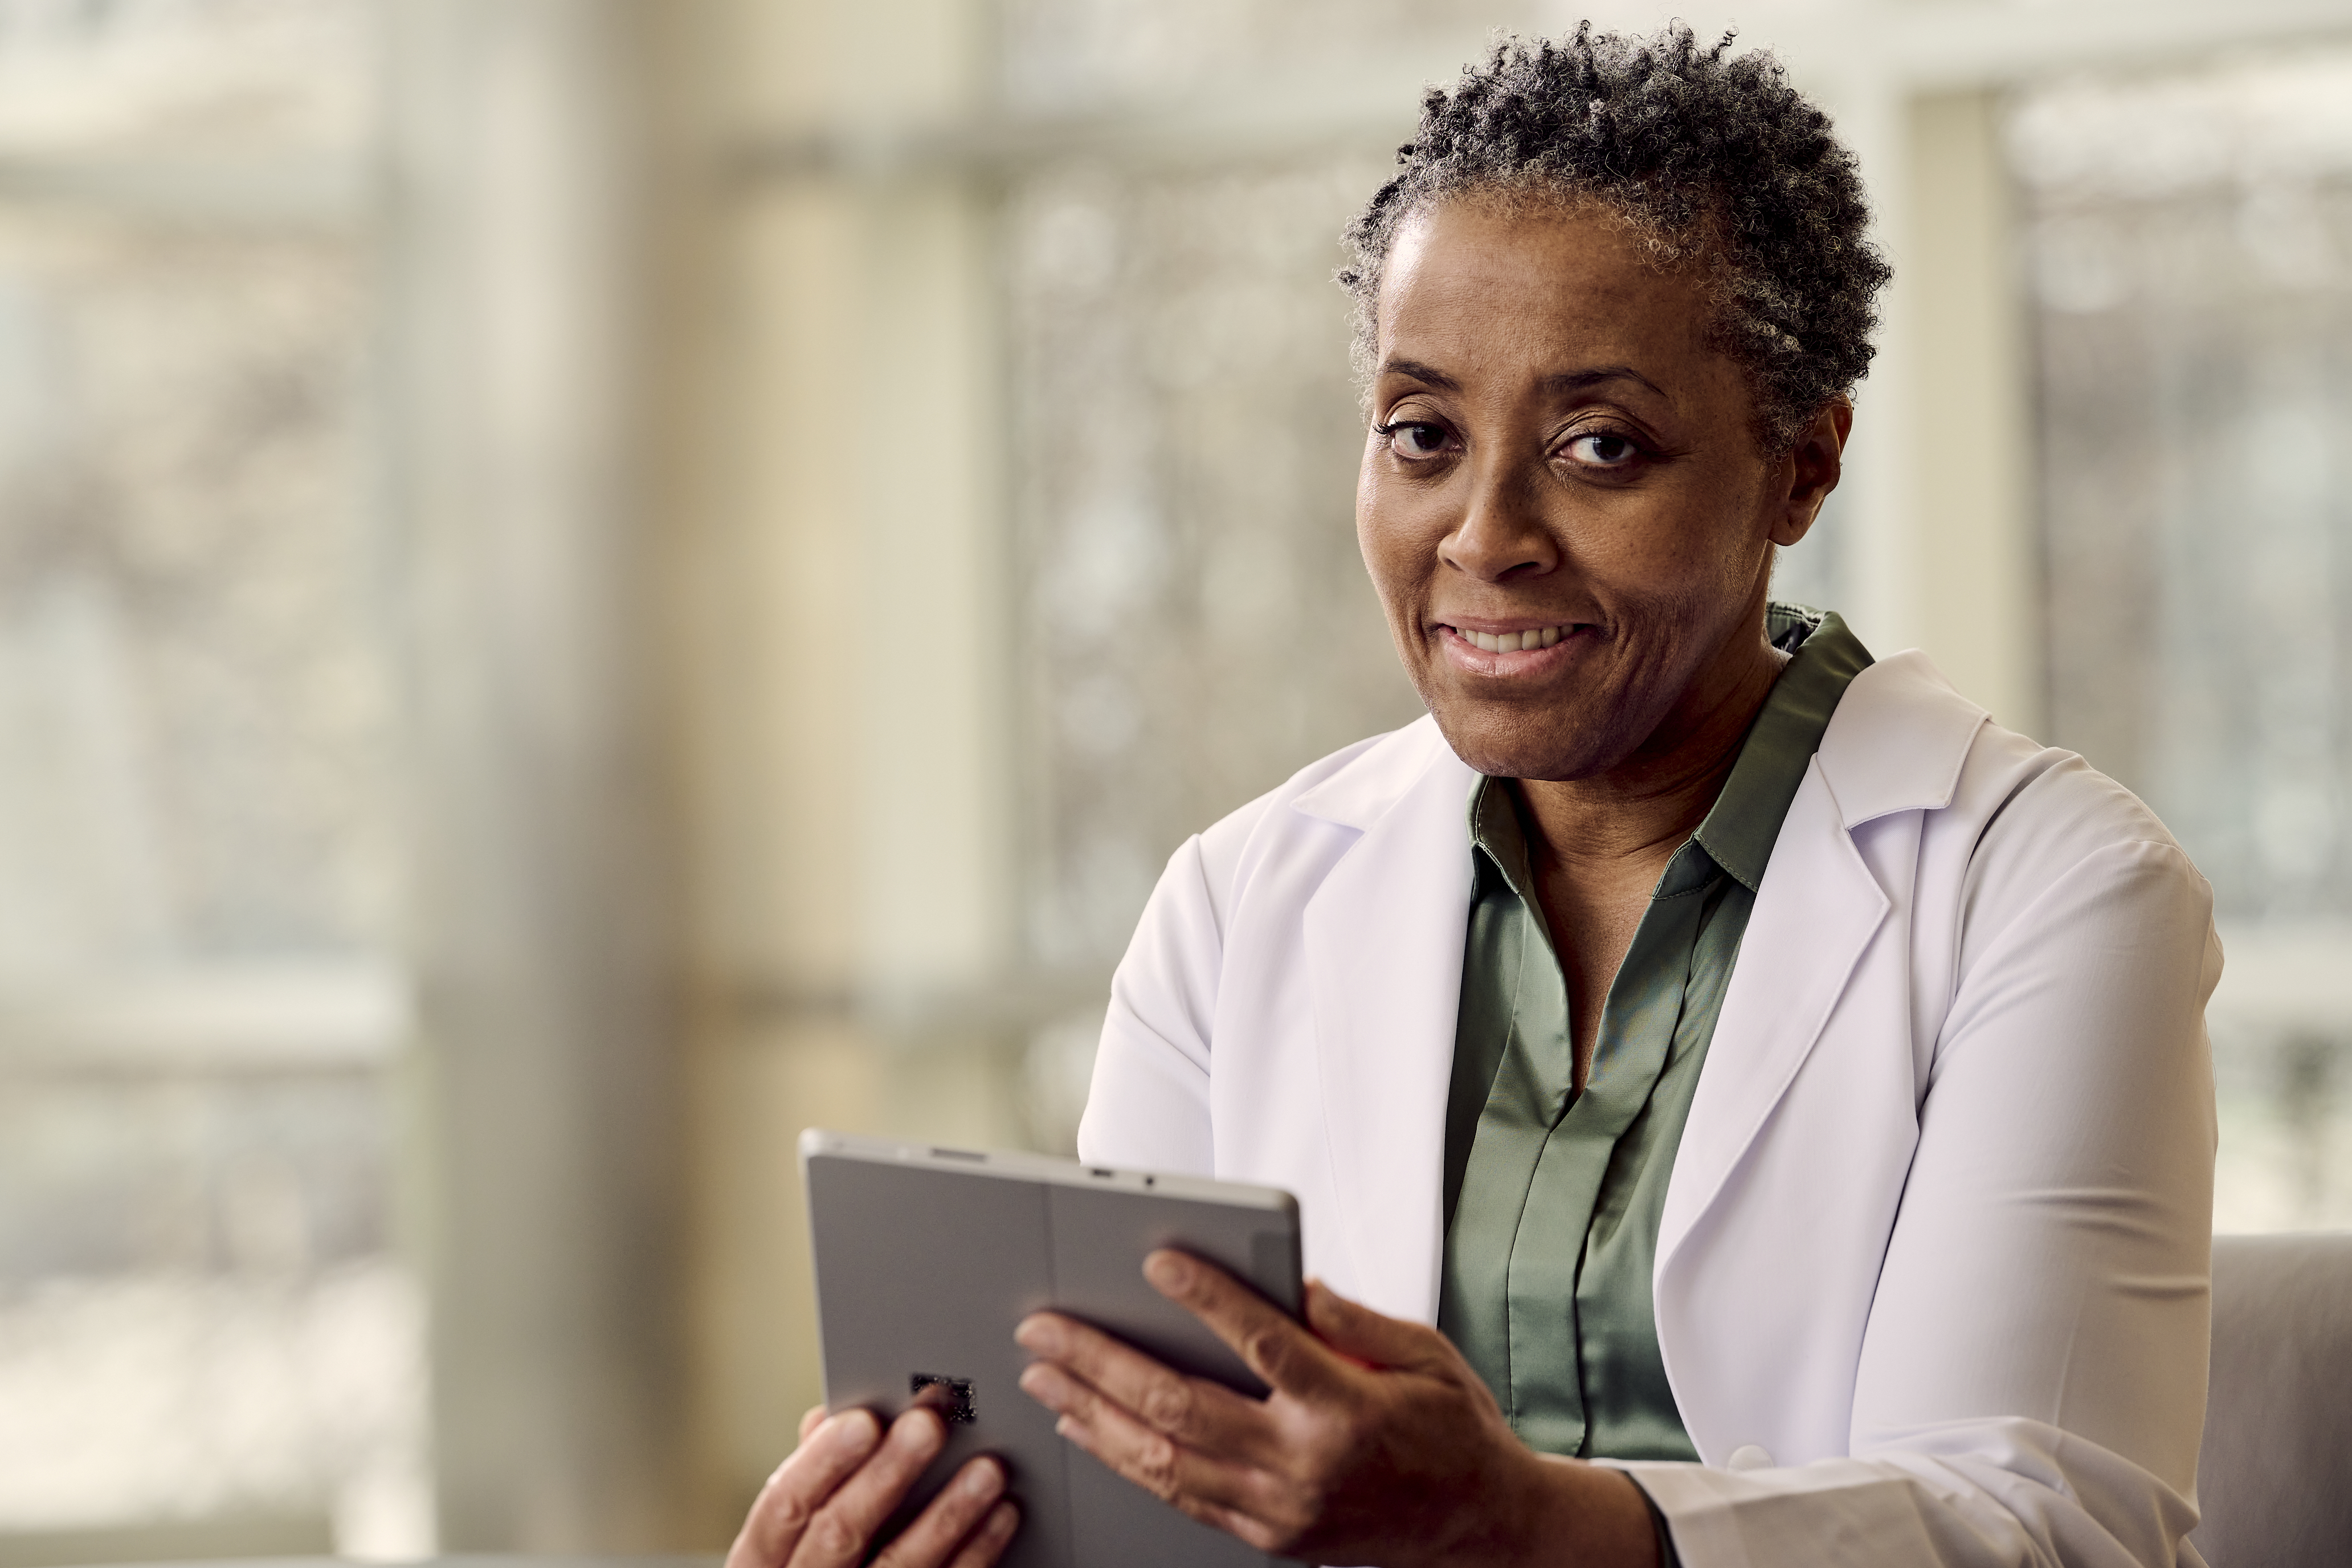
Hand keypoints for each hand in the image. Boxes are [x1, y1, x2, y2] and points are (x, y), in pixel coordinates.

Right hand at [725, 1403, 1018, 1567]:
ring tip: (987, 1468)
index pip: (782, 1506)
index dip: (822, 1461)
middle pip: (839, 1534)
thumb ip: (813, 1479)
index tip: (865, 1419)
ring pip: (899, 1567)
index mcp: (763, 1560)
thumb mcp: (797, 1532)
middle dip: (887, 1475)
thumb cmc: (819, 1562)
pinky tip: (1002, 1516)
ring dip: (948, 1513)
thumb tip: (827, 1416)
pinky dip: (976, 1552)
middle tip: (930, 1425)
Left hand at [1013, 1251, 1655, 1567]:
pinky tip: (1090, 1429)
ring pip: (1162, 1461)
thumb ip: (1357, 1320)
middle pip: (1181, 1407)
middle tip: (1046, 1326)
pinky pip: (1179, 1497)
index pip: (1262, 1343)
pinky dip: (1125, 1461)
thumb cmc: (1454, 1431)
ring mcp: (1279, 1510)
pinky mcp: (1267, 1537)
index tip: (1156, 1261)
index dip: (1206, 1297)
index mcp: (1347, 1409)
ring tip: (1045, 1376)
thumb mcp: (1428, 1358)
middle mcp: (1304, 1465)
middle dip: (1101, 1361)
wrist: (1482, 1530)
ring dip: (1093, 1414)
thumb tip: (1297, 1284)